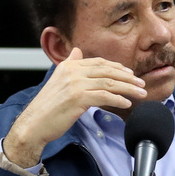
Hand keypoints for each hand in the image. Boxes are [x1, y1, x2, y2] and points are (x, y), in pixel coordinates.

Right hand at [2, 48, 145, 166]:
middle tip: (141, 83)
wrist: (34, 124)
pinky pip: (104, 96)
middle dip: (127, 77)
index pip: (99, 62)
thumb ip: (69, 64)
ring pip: (109, 83)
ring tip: (140, 93)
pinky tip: (127, 103)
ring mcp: (75, 84)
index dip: (117, 67)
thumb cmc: (47, 107)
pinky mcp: (78, 98)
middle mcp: (72, 71)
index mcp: (68, 66)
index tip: (130, 74)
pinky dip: (118, 99)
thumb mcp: (58, 80)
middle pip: (107, 71)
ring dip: (128, 88)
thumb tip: (77, 51)